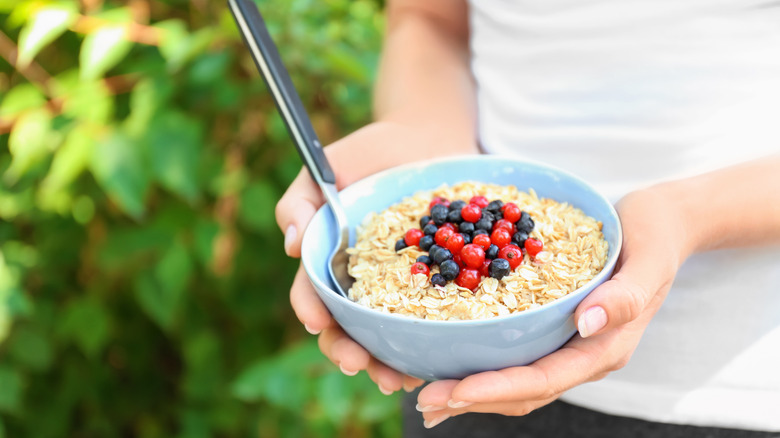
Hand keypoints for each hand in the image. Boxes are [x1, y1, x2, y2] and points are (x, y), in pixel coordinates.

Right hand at [275, 121, 474, 393]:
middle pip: (346, 327)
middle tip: (357, 364)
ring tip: (397, 379)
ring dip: (386, 361)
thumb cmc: (367, 154)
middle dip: (347, 351)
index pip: (311, 294)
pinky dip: (426, 346)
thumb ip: (300, 202)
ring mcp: (398, 286)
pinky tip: (432, 362)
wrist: (425, 140)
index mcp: (329, 262)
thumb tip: (292, 245)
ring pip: (386, 335)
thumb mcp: (326, 168)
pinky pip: (428, 320)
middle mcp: (361, 282)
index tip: (315, 321)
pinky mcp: (435, 284)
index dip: (310, 310)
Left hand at [415, 188, 690, 427]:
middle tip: (425, 400)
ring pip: (516, 383)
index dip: (498, 389)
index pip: (545, 379)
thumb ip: (625, 296)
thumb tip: (588, 323)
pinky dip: (482, 365)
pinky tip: (450, 360)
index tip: (455, 390)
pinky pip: (515, 357)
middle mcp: (583, 355)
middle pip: (523, 391)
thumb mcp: (648, 259)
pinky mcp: (554, 330)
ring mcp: (568, 346)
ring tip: (427, 395)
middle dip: (472, 398)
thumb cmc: (655, 236)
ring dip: (471, 392)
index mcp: (605, 348)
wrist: (664, 223)